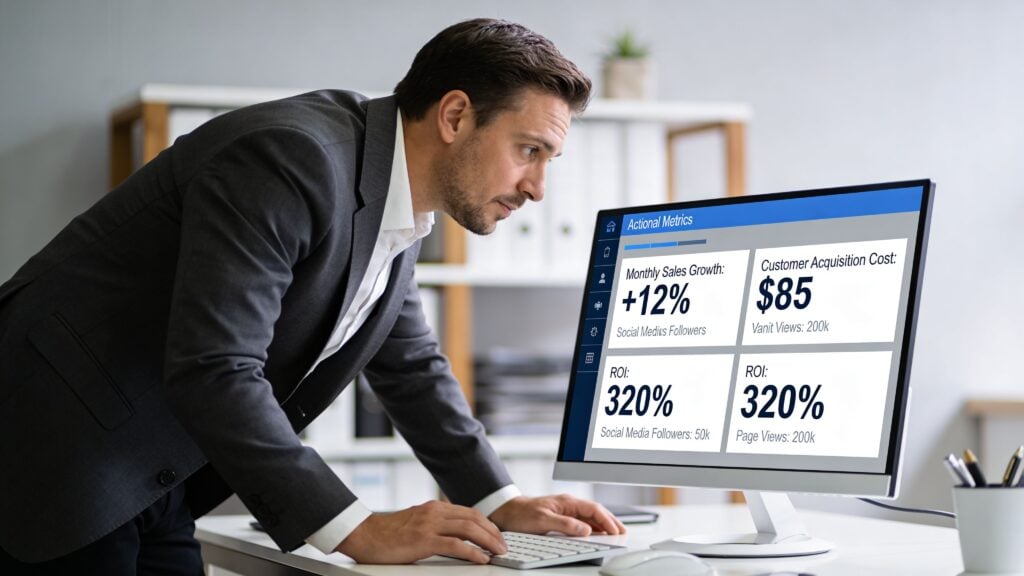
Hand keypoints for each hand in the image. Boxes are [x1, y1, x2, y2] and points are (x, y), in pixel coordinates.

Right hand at [335, 500, 506, 563]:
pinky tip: (481, 559)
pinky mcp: (423, 540)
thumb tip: (456, 538)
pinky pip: (455, 545)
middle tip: (504, 546)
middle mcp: (434, 512)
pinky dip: (472, 552)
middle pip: (474, 518)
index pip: (469, 512)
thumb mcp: (416, 523)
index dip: (487, 524)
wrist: (364, 535)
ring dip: (488, 541)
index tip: (497, 536)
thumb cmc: (387, 534)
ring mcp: (429, 524)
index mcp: (434, 507)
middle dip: (493, 532)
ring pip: (469, 528)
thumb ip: (435, 526)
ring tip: (498, 552)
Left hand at [489, 494, 626, 536]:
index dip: (607, 519)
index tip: (616, 530)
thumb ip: (565, 524)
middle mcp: (568, 504)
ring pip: (589, 516)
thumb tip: (586, 529)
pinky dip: (592, 527)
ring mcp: (565, 510)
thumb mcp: (543, 520)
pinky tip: (595, 533)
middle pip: (595, 511)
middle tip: (622, 531)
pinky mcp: (560, 517)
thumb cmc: (521, 514)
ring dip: (603, 524)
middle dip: (610, 520)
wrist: (506, 512)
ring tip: (614, 532)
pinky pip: (582, 521)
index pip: (593, 509)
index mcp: (566, 502)